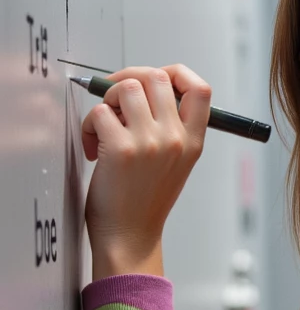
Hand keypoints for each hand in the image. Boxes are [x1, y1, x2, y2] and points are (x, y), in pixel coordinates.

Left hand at [82, 65, 210, 278]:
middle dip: (129, 79)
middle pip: (156, 77)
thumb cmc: (145, 201)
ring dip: (107, 101)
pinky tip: (93, 148)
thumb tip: (142, 88)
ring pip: (126, 87)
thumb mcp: (176, 163)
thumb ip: (171, 128)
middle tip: (115, 100)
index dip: (176, 73)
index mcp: (193, 141)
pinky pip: (99, 112)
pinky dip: (90, 125)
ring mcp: (149, 142)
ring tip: (105, 127)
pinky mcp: (121, 149)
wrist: (130, 236)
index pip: (200, 88)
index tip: (155, 80)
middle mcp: (175, 138)